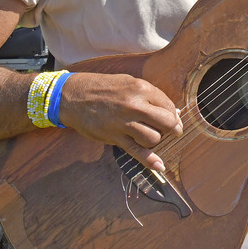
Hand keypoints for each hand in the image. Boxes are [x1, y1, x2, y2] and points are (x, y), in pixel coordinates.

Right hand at [57, 72, 182, 172]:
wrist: (73, 96)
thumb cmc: (103, 88)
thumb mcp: (129, 82)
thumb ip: (151, 95)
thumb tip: (173, 111)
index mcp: (141, 89)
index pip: (168, 106)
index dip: (174, 114)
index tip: (173, 118)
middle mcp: (135, 106)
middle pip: (166, 123)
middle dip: (173, 129)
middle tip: (173, 131)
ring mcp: (124, 123)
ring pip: (154, 138)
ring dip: (156, 140)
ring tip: (151, 135)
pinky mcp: (114, 137)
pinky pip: (136, 151)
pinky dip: (150, 161)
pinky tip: (159, 166)